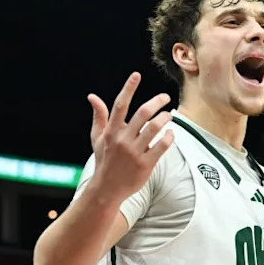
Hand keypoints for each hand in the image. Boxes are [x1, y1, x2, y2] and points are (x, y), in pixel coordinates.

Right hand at [85, 72, 174, 204]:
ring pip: (155, 128)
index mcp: (111, 131)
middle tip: (165, 97)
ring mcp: (134, 152)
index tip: (136, 75)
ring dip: (165, 118)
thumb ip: (99, 117)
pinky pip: (162, 146)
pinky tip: (171, 134)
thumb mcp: (98, 138)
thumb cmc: (104, 161)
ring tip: (169, 114)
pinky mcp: (146, 164)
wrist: (107, 189)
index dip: (128, 88)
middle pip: (143, 113)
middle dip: (157, 101)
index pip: (120, 105)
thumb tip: (92, 96)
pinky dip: (169, 137)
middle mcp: (122, 140)